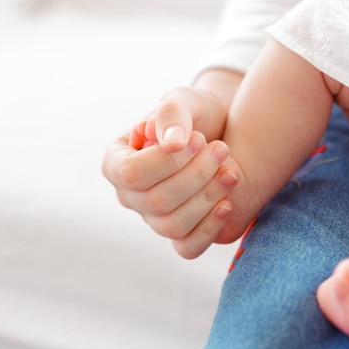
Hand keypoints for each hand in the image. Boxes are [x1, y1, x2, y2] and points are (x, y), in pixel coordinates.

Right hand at [102, 70, 242, 257]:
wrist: (220, 130)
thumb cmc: (193, 114)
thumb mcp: (181, 101)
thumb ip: (172, 115)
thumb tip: (171, 143)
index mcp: (117, 162)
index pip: (131, 174)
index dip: (166, 162)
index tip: (199, 139)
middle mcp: (129, 195)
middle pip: (154, 202)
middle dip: (194, 177)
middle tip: (221, 149)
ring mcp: (152, 218)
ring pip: (172, 226)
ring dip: (207, 199)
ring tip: (231, 171)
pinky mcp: (179, 233)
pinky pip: (188, 247)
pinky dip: (209, 229)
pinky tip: (227, 204)